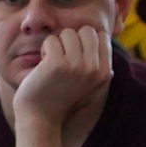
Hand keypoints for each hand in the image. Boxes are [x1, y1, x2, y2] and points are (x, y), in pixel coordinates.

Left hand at [8, 25, 113, 146]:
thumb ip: (98, 62)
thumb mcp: (88, 82)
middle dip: (72, 40)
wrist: (40, 116)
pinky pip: (51, 40)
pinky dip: (44, 50)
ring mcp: (76, 66)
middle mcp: (94, 69)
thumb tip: (105, 38)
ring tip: (53, 64)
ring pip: (68, 33)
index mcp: (104, 72)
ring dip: (57, 45)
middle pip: (86, 30)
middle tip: (63, 59)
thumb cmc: (62, 96)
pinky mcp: (57, 64)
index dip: (84, 42)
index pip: (100, 35)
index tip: (75, 60)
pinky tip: (43, 67)